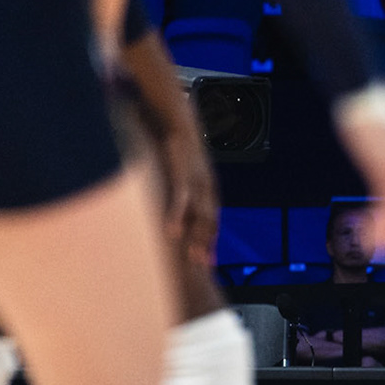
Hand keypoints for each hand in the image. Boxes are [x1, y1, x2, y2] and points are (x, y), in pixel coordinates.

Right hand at [159, 127, 218, 252]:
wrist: (177, 118)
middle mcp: (207, 186)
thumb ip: (183, 184)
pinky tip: (172, 232)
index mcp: (207, 186)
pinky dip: (178, 217)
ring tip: (193, 258)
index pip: (212, 218)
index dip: (211, 238)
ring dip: (197, 237)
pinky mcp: (182, 173)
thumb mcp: (183, 167)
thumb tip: (176, 199)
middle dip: (207, 244)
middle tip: (203, 266)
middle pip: (210, 221)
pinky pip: (181, 200)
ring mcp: (197, 181)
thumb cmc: (176, 143)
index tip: (208, 259)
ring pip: (200, 215)